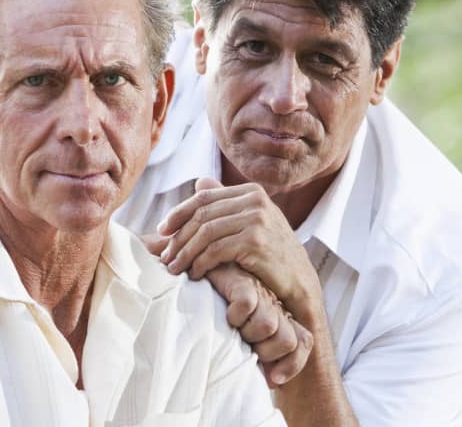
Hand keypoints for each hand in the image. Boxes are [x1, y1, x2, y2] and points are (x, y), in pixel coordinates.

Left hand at [158, 178, 321, 314]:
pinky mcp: (256, 241)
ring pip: (205, 232)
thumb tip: (200, 180)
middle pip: (202, 214)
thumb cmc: (272, 254)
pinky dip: (199, 263)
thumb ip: (227, 203)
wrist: (300, 281)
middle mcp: (255, 201)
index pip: (204, 197)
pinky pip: (215, 250)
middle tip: (164, 256)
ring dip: (185, 252)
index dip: (178, 213)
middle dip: (178, 236)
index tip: (161, 231)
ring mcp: (257, 219)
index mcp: (252, 191)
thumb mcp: (252, 222)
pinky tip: (194, 274)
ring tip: (174, 267)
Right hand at [206, 265, 313, 386]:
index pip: (302, 342)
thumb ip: (263, 357)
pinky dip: (234, 314)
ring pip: (268, 324)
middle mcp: (275, 307)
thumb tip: (272, 380)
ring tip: (234, 327)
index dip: (292, 364)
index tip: (273, 380)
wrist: (206, 282)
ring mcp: (261, 294)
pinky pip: (247, 304)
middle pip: (287, 340)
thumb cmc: (223, 315)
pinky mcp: (243, 282)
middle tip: (246, 345)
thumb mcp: (246, 340)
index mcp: (281, 320)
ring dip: (246, 332)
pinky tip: (226, 312)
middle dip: (264, 351)